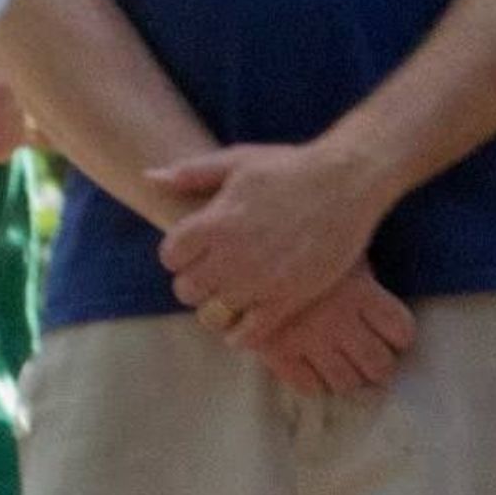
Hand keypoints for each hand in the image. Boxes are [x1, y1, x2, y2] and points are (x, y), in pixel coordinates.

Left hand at [151, 141, 381, 329]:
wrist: (346, 183)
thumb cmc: (289, 168)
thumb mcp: (236, 161)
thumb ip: (190, 173)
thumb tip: (149, 177)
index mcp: (214, 222)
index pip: (170, 256)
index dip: (177, 254)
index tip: (191, 250)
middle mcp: (233, 256)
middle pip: (187, 289)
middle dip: (192, 282)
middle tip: (208, 275)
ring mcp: (261, 281)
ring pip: (214, 314)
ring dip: (215, 307)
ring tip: (227, 295)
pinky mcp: (289, 300)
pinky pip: (250, 333)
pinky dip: (240, 333)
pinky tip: (244, 319)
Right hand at [235, 263, 416, 397]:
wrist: (237, 248)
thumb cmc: (293, 241)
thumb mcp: (336, 247)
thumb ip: (359, 272)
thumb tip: (377, 287)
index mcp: (360, 292)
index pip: (400, 330)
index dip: (398, 337)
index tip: (390, 336)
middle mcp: (340, 321)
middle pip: (379, 364)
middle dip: (377, 364)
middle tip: (368, 357)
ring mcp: (309, 340)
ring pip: (346, 381)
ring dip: (348, 377)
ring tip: (341, 366)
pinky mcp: (279, 352)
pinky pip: (308, 386)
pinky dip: (314, 383)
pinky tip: (311, 368)